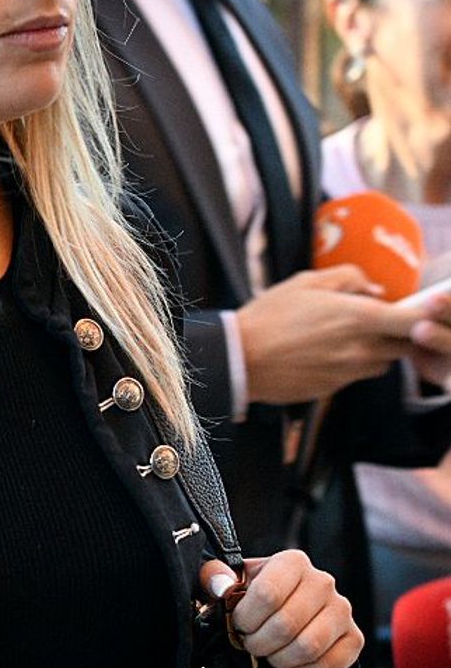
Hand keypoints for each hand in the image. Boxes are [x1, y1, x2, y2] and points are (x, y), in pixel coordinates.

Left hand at [199, 551, 362, 667]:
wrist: (292, 609)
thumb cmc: (259, 595)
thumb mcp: (234, 581)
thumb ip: (216, 578)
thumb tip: (220, 586)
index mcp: (293, 561)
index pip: (268, 594)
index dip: (246, 618)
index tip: (239, 624)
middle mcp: (323, 581)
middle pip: (286, 624)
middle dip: (259, 643)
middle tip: (251, 643)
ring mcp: (342, 610)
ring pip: (308, 647)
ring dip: (279, 659)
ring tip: (270, 653)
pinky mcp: (354, 637)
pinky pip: (328, 665)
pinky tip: (290, 665)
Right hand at [235, 266, 450, 403]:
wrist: (240, 359)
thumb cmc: (270, 316)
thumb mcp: (307, 282)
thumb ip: (348, 279)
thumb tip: (372, 288)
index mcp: (358, 318)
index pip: (413, 322)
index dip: (426, 317)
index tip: (426, 311)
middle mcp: (360, 349)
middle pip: (404, 346)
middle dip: (400, 333)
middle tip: (384, 321)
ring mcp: (348, 373)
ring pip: (382, 363)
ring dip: (377, 350)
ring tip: (347, 336)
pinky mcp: (334, 389)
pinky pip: (357, 375)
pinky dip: (352, 364)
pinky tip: (325, 352)